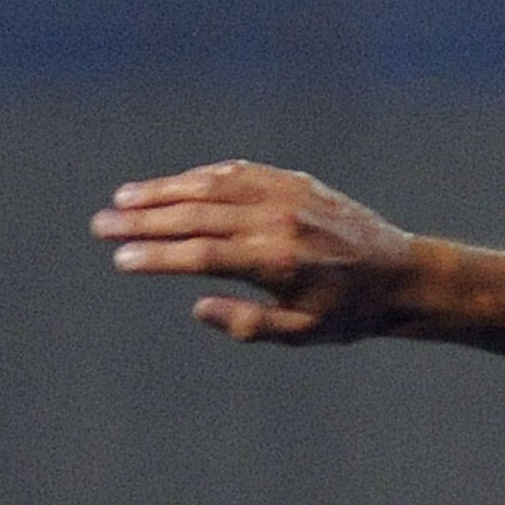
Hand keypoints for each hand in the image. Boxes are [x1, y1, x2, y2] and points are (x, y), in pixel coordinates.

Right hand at [92, 160, 416, 342]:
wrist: (403, 275)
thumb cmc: (350, 313)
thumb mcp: (304, 332)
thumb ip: (248, 324)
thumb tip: (196, 307)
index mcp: (278, 262)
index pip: (201, 255)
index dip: (157, 256)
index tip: (120, 258)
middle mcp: (280, 222)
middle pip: (196, 215)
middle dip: (144, 220)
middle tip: (100, 225)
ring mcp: (288, 196)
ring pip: (212, 186)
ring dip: (164, 191)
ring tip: (123, 200)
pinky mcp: (296, 182)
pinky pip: (240, 172)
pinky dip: (202, 176)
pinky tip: (175, 185)